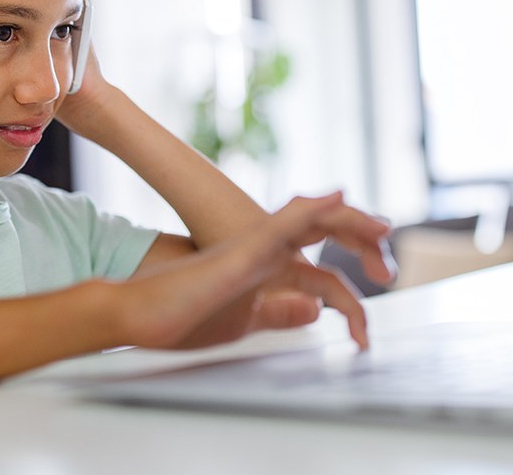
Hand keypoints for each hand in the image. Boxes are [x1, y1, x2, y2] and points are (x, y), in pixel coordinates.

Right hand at [119, 193, 388, 350]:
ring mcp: (254, 246)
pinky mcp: (241, 250)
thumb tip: (316, 313)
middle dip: (360, 241)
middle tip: (387, 268)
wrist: (139, 312)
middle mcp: (265, 250)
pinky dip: (312, 209)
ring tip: (383, 228)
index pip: (319, 269)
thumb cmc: (184, 317)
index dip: (350, 294)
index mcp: (267, 270)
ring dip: (349, 221)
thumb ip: (280, 311)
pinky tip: (336, 198)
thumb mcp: (246, 321)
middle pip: (322, 233)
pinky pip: (283, 222)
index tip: (366, 328)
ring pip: (310, 221)